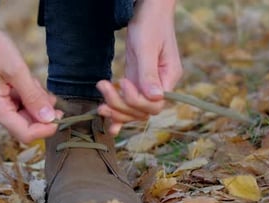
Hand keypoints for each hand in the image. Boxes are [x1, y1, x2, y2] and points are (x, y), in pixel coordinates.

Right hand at [0, 22, 61, 142]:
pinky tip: (27, 80)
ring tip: (32, 79)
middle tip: (48, 92)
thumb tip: (49, 118)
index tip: (61, 115)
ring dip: (35, 100)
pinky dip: (28, 95)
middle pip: (26, 125)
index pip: (25, 134)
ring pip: (25, 114)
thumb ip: (33, 96)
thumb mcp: (17, 70)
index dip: (46, 129)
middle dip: (41, 111)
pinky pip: (18, 105)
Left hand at [97, 0, 181, 134]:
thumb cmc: (150, 23)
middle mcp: (161, 85)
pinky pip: (128, 102)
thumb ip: (149, 73)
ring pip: (134, 110)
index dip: (136, 100)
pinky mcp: (137, 81)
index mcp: (169, 77)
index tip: (123, 83)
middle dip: (121, 106)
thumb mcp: (146, 47)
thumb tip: (155, 97)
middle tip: (103, 91)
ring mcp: (148, 84)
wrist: (148, 10)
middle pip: (142, 111)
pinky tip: (110, 126)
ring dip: (116, 110)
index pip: (154, 104)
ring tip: (100, 104)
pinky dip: (119, 114)